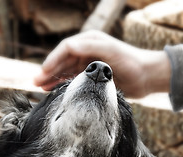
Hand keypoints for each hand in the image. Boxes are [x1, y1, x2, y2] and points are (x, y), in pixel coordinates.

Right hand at [34, 30, 169, 97]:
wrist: (147, 76)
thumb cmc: (131, 61)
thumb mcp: (110, 50)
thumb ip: (90, 47)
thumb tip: (69, 48)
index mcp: (89, 42)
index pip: (65, 49)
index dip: (52, 60)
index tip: (43, 72)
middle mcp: (87, 52)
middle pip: (62, 60)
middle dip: (48, 71)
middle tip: (35, 82)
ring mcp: (88, 64)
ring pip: (65, 70)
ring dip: (52, 78)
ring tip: (40, 87)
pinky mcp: (92, 76)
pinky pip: (72, 78)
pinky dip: (62, 83)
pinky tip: (53, 89)